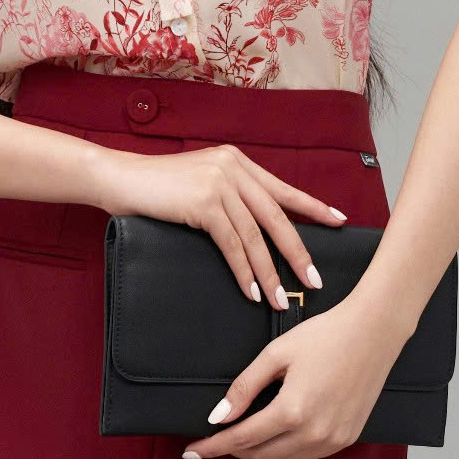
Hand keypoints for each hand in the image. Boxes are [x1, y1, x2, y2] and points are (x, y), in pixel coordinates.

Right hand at [92, 140, 347, 304]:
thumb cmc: (157, 186)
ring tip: (282, 297)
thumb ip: (229, 195)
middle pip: (278, 217)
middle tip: (314, 279)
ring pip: (256, 236)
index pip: (284, 190)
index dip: (313, 207)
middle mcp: (234, 168)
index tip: (339, 222)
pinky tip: (252, 290)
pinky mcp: (203, 202)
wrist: (119, 177)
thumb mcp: (201, 182)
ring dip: (271, 272)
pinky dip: (244, 271)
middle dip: (298, 252)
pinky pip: (232, 244)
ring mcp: (220, 183)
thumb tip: (256, 229)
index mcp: (239, 162)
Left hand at [183, 287, 401, 458]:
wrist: (374, 332)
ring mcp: (333, 439)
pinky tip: (280, 431)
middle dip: (233, 449)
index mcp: (292, 411)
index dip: (212, 447)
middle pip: (259, 455)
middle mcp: (314, 433)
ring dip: (260, 450)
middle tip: (217, 436)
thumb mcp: (276, 354)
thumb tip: (218, 416)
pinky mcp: (347, 438)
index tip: (191, 451)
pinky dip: (287, 448)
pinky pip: (307, 455)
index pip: (240, 439)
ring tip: (248, 430)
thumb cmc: (326, 335)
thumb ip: (244, 387)